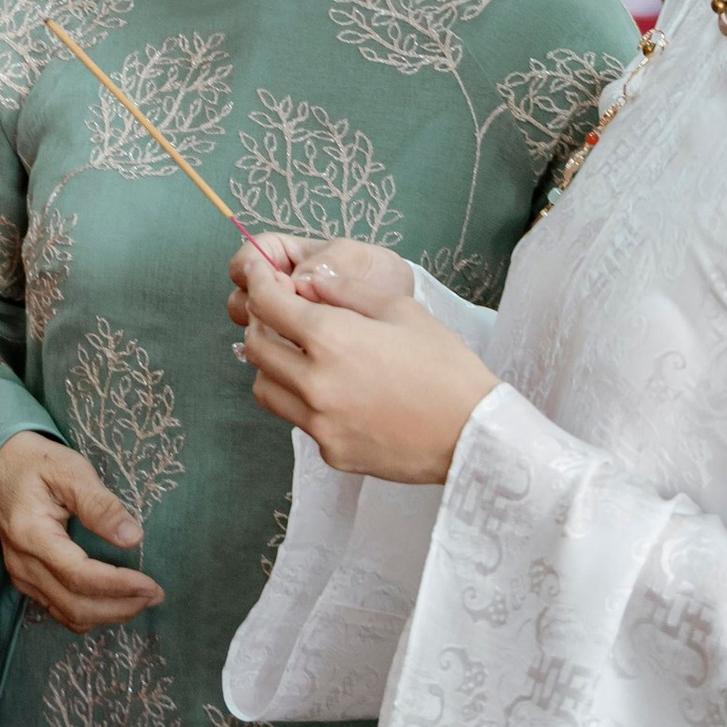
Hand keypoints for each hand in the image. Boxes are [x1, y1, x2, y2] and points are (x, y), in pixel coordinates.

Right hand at [0, 430, 163, 632]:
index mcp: (31, 534)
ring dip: (108, 615)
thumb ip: (100, 505)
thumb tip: (133, 538)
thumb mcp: (71, 471)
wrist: (1, 466)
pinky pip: (60, 609)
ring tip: (141, 600)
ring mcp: (22, 576)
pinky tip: (115, 601)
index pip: (78, 575)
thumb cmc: (38, 463)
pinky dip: (91, 613)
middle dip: (119, 607)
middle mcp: (22, 564)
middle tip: (155, 595)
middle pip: (74, 605)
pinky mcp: (26, 580)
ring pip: (68, 614)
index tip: (151, 584)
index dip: (117, 585)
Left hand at [232, 252, 495, 483]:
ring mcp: (319, 423)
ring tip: (301, 356)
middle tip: (280, 315)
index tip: (259, 275)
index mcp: (330, 339)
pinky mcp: (329, 451)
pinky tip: (334, 393)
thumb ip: (345, 291)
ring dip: (272, 366)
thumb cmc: (444, 366)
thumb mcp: (399, 310)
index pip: (267, 304)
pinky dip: (302, 401)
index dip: (257, 282)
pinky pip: (297, 420)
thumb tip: (309, 281)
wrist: (472, 434)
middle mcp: (314, 383)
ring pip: (264, 388)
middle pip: (254, 348)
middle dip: (261, 324)